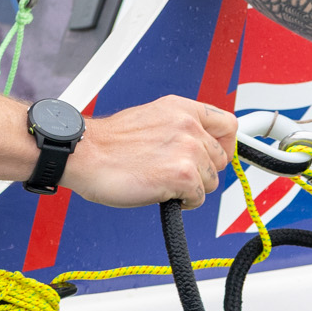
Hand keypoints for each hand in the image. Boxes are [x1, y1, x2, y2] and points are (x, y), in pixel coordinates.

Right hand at [61, 95, 236, 207]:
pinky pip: (198, 198)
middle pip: (220, 158)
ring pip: (210, 181)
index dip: (225, 144)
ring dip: (190, 188)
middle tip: (174, 174)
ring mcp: (187, 149)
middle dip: (202, 171)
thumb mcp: (150, 120)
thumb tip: (197, 146)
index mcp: (180, 109)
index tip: (215, 155)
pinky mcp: (182, 175)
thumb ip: (178, 129)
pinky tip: (160, 192)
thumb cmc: (108, 145)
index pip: (227, 124)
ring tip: (161, 182)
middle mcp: (188, 125)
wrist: (84, 155)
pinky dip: (182, 202)